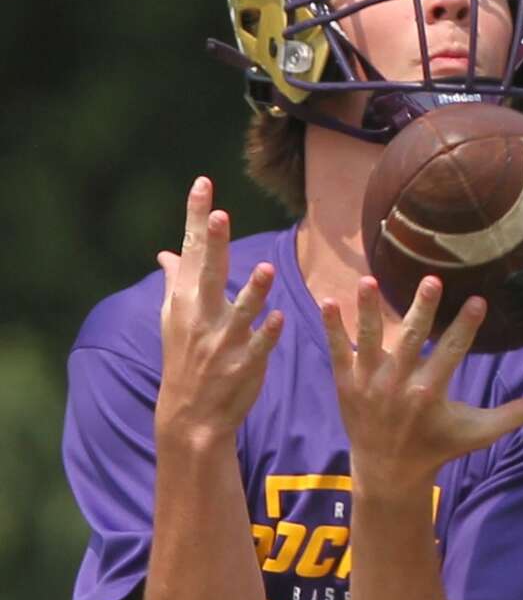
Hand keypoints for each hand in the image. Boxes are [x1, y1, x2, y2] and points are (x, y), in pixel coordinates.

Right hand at [155, 176, 283, 443]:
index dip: (196, 217)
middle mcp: (201, 317)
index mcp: (186, 300)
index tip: (203, 184)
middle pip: (209, 274)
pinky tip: (279, 318)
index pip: (191, 251)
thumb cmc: (185, 357)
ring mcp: (222, 341)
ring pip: (241, 311)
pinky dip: (268, 332)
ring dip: (253, 290)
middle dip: (212, 246)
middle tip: (218, 215)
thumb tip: (167, 252)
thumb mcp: (175, 319)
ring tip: (265, 268)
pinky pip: (260, 345)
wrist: (191, 414)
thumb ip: (177, 282)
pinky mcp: (244, 364)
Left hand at [321, 276, 522, 490]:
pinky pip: (337, 352)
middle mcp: (399, 386)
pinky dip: (332, 329)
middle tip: (431, 280)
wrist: (388, 473)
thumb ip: (517, 415)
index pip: (453, 352)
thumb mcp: (479, 432)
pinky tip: (327, 300)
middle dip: (421, 310)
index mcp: (431, 393)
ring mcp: (369, 383)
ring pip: (368, 341)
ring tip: (367, 281)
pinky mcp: (346, 384)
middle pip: (412, 340)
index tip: (479, 300)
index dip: (467, 326)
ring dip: (367, 312)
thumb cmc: (439, 446)